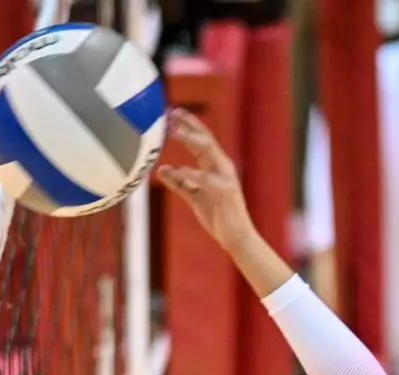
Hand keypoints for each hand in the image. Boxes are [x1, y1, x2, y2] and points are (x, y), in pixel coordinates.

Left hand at [157, 109, 256, 254]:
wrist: (237, 237)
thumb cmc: (217, 215)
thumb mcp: (194, 196)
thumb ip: (179, 183)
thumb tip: (161, 169)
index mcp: (216, 166)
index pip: (201, 140)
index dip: (188, 126)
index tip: (173, 113)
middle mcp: (222, 167)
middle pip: (206, 138)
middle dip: (190, 124)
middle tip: (173, 112)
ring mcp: (225, 178)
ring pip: (209, 152)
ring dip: (193, 140)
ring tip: (176, 132)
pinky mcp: (225, 192)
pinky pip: (207, 179)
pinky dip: (194, 174)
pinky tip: (181, 170)